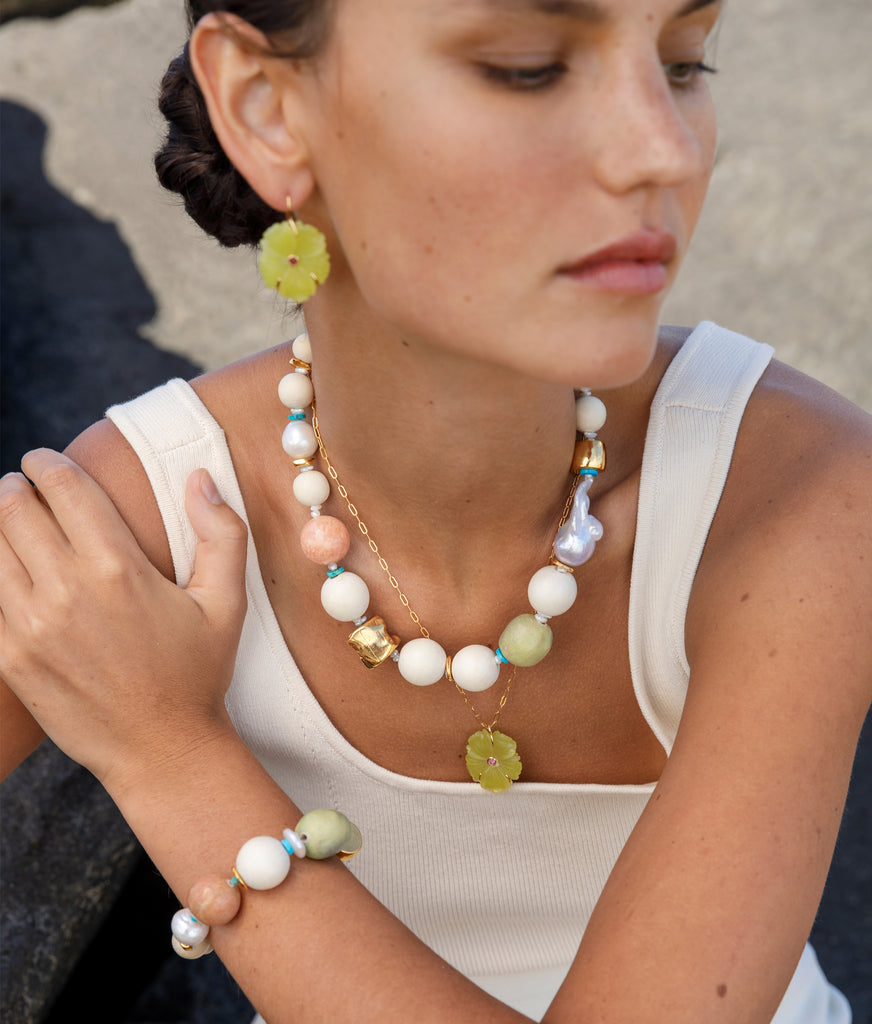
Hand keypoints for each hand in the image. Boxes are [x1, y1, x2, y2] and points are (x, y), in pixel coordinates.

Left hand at [0, 450, 247, 793]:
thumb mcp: (228, 602)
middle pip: (14, 509)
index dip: (48, 462)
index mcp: (119, 568)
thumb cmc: (198, 673)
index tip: (44, 459)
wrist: (162, 750)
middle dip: (15, 487)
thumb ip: (221, 532)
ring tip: (9, 522)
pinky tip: (6, 570)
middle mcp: (67, 590)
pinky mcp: (9, 659)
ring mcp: (30, 627)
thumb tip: (200, 477)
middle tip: (22, 486)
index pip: (65, 487)